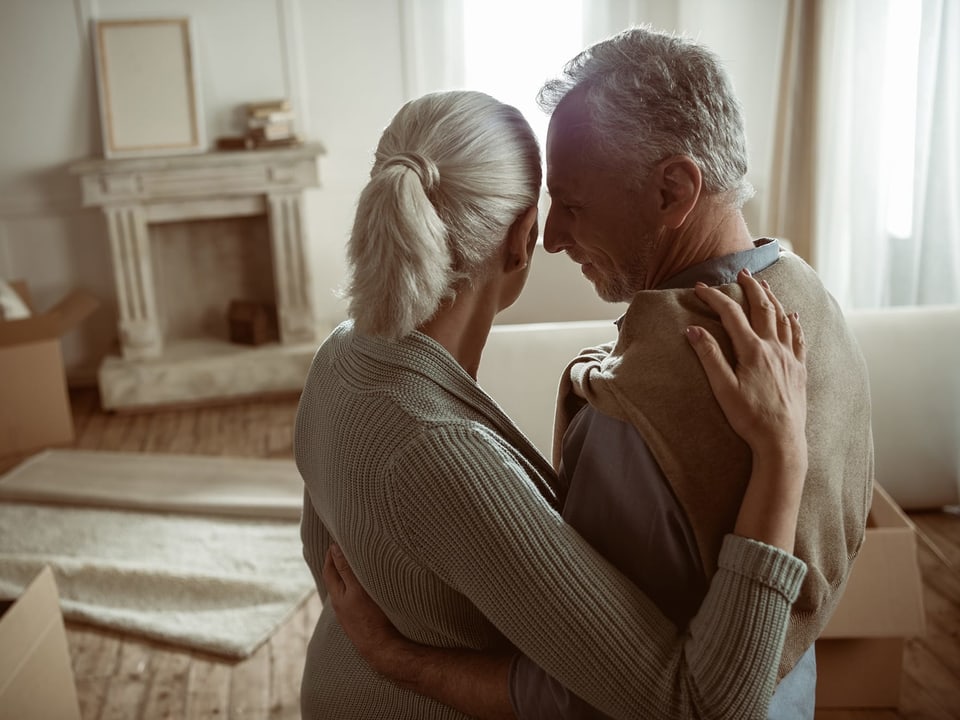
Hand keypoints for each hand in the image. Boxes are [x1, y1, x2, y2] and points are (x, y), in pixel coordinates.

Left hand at [322, 543, 406, 673]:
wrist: (382, 650)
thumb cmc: (370, 619)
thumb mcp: (358, 590)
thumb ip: (346, 569)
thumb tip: (335, 548)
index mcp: (337, 596)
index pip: (329, 570)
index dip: (331, 555)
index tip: (335, 541)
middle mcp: (340, 606)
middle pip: (335, 580)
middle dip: (336, 564)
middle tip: (341, 550)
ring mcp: (350, 616)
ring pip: (344, 591)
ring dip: (347, 577)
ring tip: (353, 565)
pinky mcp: (360, 622)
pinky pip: (353, 601)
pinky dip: (355, 590)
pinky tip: (364, 590)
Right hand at [685, 268, 806, 464]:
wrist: (782, 441)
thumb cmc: (749, 418)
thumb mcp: (723, 388)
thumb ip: (709, 356)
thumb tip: (693, 330)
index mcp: (752, 350)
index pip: (731, 315)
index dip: (715, 297)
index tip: (701, 287)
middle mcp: (774, 348)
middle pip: (762, 308)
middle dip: (751, 287)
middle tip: (742, 272)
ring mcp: (789, 358)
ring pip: (783, 318)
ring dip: (772, 299)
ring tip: (764, 285)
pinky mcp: (799, 369)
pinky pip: (799, 338)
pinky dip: (794, 323)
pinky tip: (793, 316)